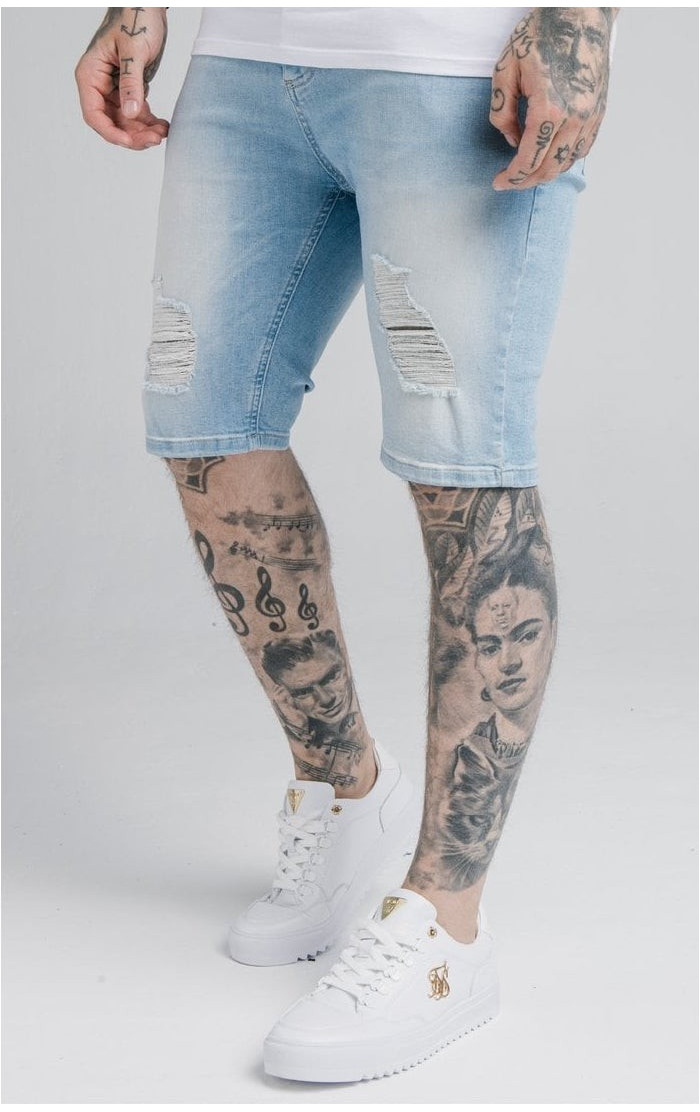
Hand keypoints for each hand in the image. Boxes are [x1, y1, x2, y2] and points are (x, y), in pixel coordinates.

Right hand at [74, 7, 169, 149]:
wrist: (148, 6)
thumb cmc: (136, 18)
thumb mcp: (134, 51)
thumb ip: (131, 83)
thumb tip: (130, 114)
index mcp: (91, 75)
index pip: (94, 114)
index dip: (110, 132)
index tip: (130, 141)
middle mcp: (100, 85)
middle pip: (112, 122)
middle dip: (132, 135)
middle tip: (155, 139)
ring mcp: (115, 89)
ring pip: (126, 122)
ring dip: (144, 132)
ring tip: (163, 132)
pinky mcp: (131, 89)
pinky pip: (138, 114)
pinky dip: (150, 123)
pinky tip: (164, 126)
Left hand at [489, 8, 615, 190]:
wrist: (580, 14)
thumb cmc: (542, 35)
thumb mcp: (506, 69)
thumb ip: (503, 111)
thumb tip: (511, 140)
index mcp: (549, 109)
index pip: (528, 161)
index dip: (511, 178)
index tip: (498, 183)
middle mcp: (574, 119)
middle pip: (549, 169)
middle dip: (526, 181)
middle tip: (509, 180)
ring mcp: (590, 117)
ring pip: (567, 163)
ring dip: (545, 172)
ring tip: (527, 169)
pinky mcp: (599, 112)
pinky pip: (582, 149)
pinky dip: (564, 159)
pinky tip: (549, 154)